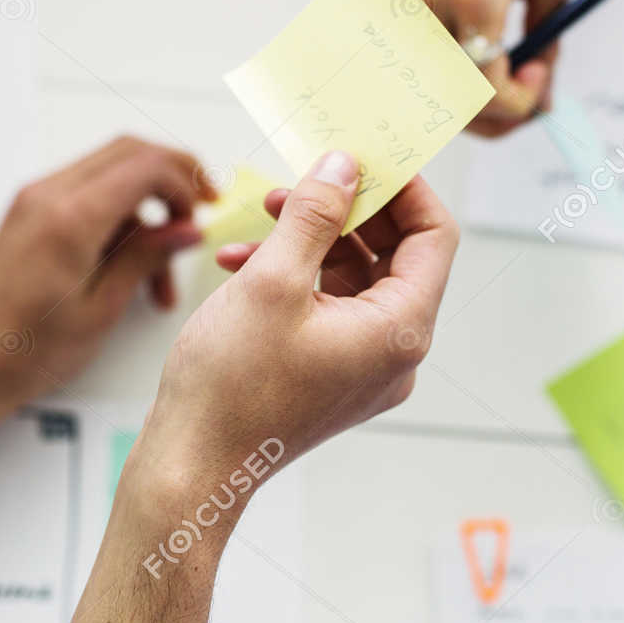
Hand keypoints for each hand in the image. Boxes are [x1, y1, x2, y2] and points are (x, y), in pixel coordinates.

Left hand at [0, 137, 211, 442]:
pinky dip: (116, 219)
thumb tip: (187, 229)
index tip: (206, 210)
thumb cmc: (26, 351)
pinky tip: (128, 269)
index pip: (145, 165)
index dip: (185, 181)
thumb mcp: (101, 309)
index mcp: (71, 218)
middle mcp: (48, 196)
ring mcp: (33, 202)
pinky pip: (85, 195)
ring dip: (144, 209)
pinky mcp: (27, 216)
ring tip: (159, 276)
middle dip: (171, 177)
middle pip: (128, 152)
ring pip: (108, 173)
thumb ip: (146, 258)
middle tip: (197, 214)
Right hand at [138, 151, 457, 493]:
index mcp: (399, 331)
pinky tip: (241, 261)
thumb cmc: (230, 387)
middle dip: (346, 209)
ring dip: (311, 239)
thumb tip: (345, 166)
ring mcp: (363, 369)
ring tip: (260, 216)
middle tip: (303, 175)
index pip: (433, 238)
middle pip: (394, 256)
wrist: (190, 469)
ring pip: (353, 280)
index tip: (366, 153)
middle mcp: (394, 353)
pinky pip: (327, 310)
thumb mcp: (272, 280)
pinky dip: (294, 278)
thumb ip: (314, 214)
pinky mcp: (329, 377)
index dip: (404, 188)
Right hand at [403, 0, 570, 135]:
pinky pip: (417, 55)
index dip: (519, 105)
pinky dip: (446, 70)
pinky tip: (476, 53)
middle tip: (525, 98)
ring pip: (430, 84)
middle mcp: (432, 2)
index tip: (541, 87)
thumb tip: (541, 92)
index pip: (485, 90)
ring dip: (469, 97)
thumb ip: (546, 40)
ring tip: (505, 75)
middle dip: (493, 115)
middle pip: (450, 101)